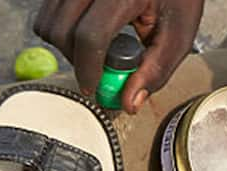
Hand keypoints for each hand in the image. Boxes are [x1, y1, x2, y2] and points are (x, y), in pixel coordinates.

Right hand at [34, 0, 205, 112]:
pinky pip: (49, 11)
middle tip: (98, 68)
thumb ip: (156, 71)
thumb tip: (128, 102)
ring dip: (66, 44)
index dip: (88, 70)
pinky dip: (63, 28)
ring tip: (97, 46)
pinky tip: (90, 29)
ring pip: (48, 21)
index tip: (93, 87)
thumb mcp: (178, 35)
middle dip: (76, 60)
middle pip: (62, 31)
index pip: (90, 36)